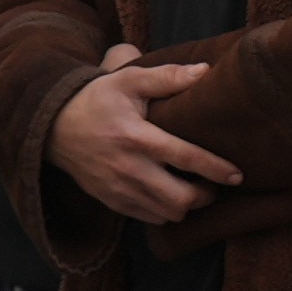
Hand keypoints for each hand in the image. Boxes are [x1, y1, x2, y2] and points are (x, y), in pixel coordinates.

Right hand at [47, 50, 237, 229]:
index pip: (185, 158)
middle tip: (215, 185)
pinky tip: (170, 194)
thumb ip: (167, 77)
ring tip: (195, 189)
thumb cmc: (97, 99)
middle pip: (180, 199)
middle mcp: (128, 168)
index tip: (237, 175)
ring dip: (188, 206)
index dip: (216, 169)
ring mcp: (119, 189)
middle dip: (205, 196)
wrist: (54, 126)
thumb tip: (205, 72)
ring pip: (168, 214)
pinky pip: (150, 219)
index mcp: (136, 137)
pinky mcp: (112, 201)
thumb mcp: (129, 80)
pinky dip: (166, 212)